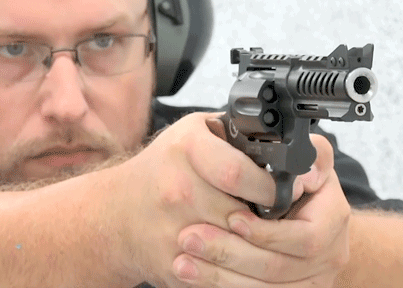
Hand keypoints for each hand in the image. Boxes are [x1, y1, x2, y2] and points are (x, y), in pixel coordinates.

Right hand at [107, 112, 280, 286]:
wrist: (115, 213)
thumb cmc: (162, 169)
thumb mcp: (194, 133)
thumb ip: (235, 135)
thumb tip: (287, 146)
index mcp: (186, 148)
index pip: (238, 172)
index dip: (268, 185)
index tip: (283, 190)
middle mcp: (176, 188)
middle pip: (241, 212)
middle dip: (265, 216)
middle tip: (273, 214)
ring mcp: (172, 229)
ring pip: (235, 244)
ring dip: (251, 240)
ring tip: (253, 229)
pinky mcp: (172, 263)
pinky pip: (218, 268)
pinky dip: (232, 263)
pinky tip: (232, 248)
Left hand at [172, 132, 351, 286]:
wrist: (315, 219)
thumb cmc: (306, 184)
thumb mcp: (311, 161)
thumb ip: (311, 156)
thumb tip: (300, 172)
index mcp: (333, 220)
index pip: (305, 237)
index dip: (266, 233)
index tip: (231, 218)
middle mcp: (329, 256)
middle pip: (277, 268)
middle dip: (229, 253)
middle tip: (189, 237)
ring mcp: (311, 281)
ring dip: (218, 276)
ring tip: (182, 260)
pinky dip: (221, 286)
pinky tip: (192, 276)